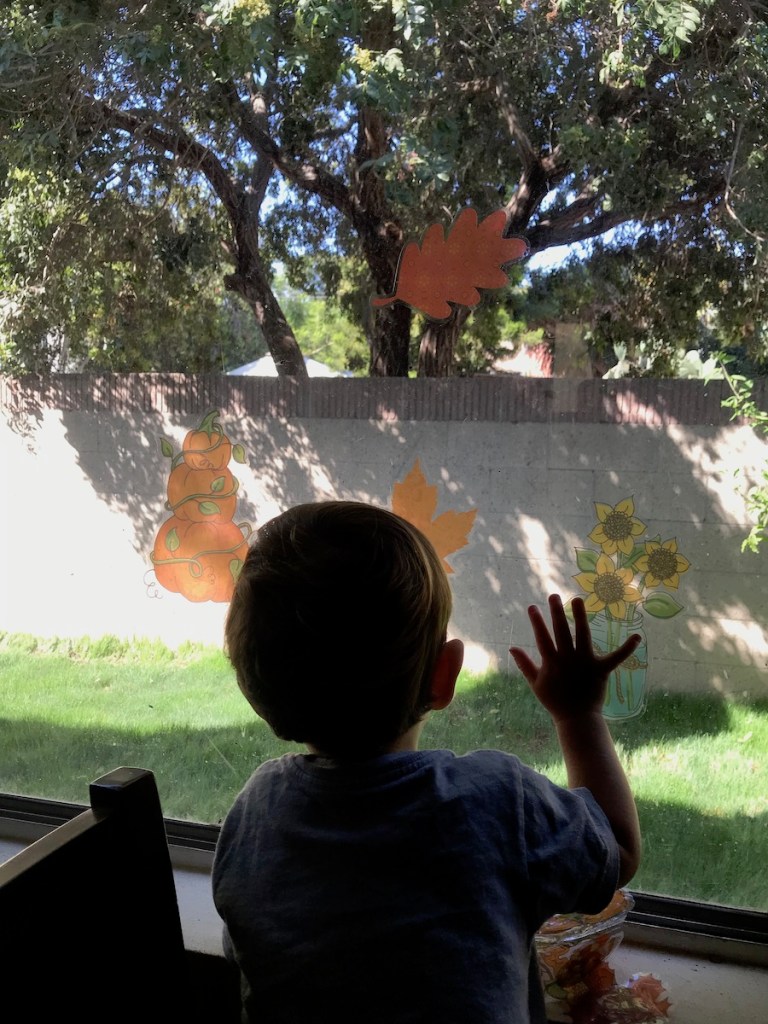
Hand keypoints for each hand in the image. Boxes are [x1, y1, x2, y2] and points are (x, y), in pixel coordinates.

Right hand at [509, 594, 641, 721]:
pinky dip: (627, 648)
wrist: (576, 718)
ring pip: (583, 635)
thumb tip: (511, 647)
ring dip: (580, 617)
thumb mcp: (536, 683)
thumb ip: (525, 664)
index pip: (542, 638)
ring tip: (577, 600)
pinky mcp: (601, 670)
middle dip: (557, 612)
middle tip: (554, 596)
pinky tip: (637, 636)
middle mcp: (568, 659)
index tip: (532, 606)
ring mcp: (585, 663)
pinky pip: (616, 657)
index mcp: (552, 662)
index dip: (537, 622)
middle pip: (561, 631)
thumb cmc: (555, 701)